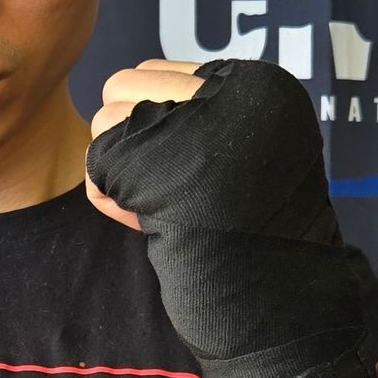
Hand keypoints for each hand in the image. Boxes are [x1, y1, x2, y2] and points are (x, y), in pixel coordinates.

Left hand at [83, 56, 377, 377]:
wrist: (281, 307)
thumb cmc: (258, 239)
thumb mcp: (246, 155)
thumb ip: (197, 117)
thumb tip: (121, 89)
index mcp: (263, 85)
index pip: (157, 71)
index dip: (154, 130)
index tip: (188, 178)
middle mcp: (235, 94)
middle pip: (122, 85)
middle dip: (127, 143)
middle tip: (167, 196)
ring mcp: (198, 128)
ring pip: (104, 122)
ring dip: (118, 173)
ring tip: (162, 212)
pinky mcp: (164, 165)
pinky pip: (96, 164)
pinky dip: (108, 200)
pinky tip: (147, 227)